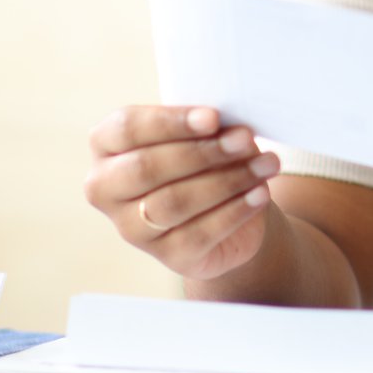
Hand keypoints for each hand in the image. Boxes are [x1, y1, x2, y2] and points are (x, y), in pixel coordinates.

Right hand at [84, 105, 278, 280]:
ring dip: (225, 180)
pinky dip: (234, 210)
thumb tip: (234, 132)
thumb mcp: (205, 134)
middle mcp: (106, 189)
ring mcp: (132, 228)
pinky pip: (199, 233)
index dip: (170, 123)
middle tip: (245, 138)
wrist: (230, 210)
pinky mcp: (167, 256)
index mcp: (107, 146)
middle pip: (146, 169)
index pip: (127, 129)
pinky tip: (259, 193)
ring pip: (172, 203)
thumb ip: (209, 128)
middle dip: (200, 152)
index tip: (213, 117)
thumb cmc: (208, 158)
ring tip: (265, 164)